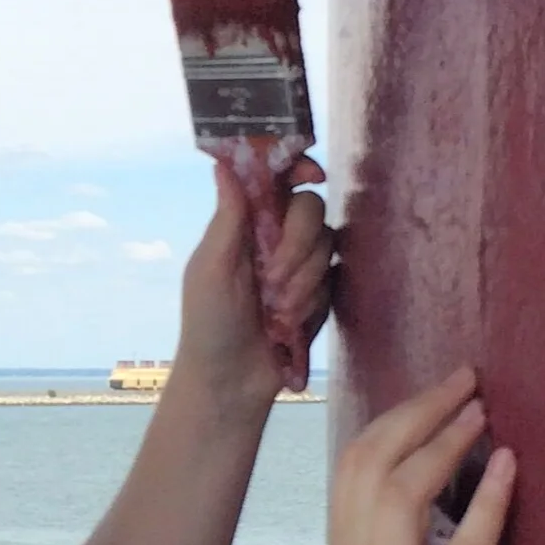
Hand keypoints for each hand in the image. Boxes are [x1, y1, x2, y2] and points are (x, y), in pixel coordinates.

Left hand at [177, 155, 334, 405]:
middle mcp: (274, 237)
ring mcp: (300, 265)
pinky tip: (290, 323)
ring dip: (303, 281)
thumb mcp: (211, 267)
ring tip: (277, 311)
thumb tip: (223, 163)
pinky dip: (313, 301)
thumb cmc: (209, 323)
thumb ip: (228, 217)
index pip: (277, 179)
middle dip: (298, 242)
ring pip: (327, 245)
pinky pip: (335, 279)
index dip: (298, 166)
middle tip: (272, 278)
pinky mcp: (319, 294)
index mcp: (244, 223)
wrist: (231, 381)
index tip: (312, 174)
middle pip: (310, 207)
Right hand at [321, 368, 515, 544]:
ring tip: (483, 410)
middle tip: (467, 379)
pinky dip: (488, 499)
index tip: (438, 393)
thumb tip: (440, 512)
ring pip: (402, 489)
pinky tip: (508, 465)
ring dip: (446, 440)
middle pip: (373, 459)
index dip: (396, 419)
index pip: (354, 466)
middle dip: (421, 410)